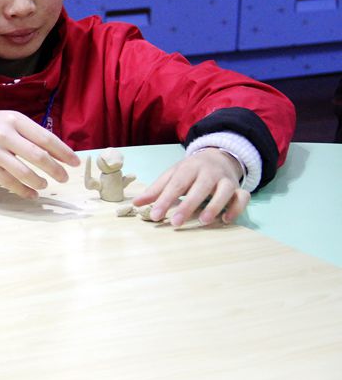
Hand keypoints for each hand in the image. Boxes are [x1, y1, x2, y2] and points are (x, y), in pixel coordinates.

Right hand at [0, 109, 80, 197]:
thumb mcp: (13, 120)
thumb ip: (33, 134)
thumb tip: (61, 155)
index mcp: (16, 120)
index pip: (46, 138)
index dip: (64, 152)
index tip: (75, 163)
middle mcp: (5, 134)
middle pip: (37, 156)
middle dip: (55, 169)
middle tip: (64, 177)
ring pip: (23, 172)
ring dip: (39, 182)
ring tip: (45, 184)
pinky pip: (8, 182)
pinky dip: (23, 191)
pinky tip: (32, 194)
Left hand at [133, 148, 248, 226]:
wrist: (218, 157)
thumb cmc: (190, 170)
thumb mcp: (173, 174)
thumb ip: (156, 189)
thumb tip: (136, 204)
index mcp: (189, 167)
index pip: (176, 184)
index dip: (165, 200)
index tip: (154, 216)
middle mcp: (209, 172)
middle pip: (200, 188)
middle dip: (188, 205)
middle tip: (175, 223)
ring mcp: (226, 180)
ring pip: (224, 191)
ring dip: (214, 206)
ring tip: (203, 222)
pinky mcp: (239, 188)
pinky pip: (243, 198)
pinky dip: (236, 208)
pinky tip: (225, 220)